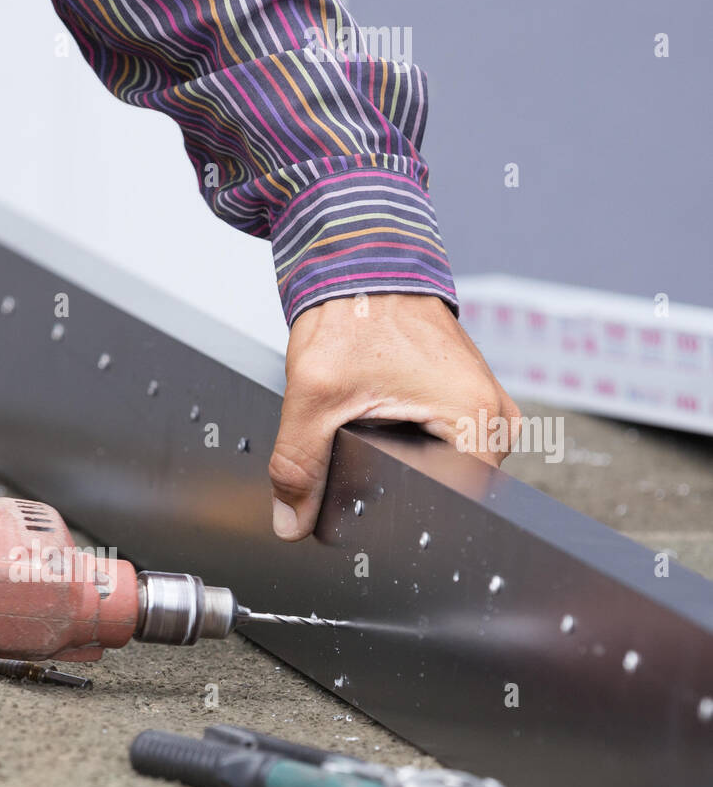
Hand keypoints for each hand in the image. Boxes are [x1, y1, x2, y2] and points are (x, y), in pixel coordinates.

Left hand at [269, 294, 520, 539]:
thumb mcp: (314, 398)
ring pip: (446, 474)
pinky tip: (380, 439)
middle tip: (359, 469)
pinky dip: (410, 452)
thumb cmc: (352, 314)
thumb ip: (299, 466)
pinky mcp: (465, 404)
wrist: (361, 264)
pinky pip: (444, 449)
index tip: (371, 515)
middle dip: (399, 494)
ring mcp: (483, 410)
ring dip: (404, 473)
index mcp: (476, 419)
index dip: (405, 516)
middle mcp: (493, 418)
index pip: (456, 504)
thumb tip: (292, 523)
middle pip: (450, 493)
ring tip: (368, 444)